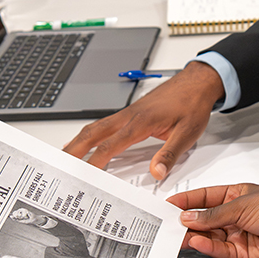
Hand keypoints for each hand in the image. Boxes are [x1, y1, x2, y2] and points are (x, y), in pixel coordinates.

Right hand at [63, 61, 224, 178]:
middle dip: (74, 150)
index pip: (111, 145)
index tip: (85, 176)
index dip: (96, 162)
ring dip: (79, 141)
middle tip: (61, 166)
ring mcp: (128, 113)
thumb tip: (156, 172)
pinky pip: (104, 124)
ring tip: (66, 157)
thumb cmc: (192, 103)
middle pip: (93, 133)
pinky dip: (91, 135)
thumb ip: (170, 154)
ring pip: (96, 127)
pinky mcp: (131, 113)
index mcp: (140, 122)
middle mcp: (129, 116)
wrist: (197, 81)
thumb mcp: (187, 133)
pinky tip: (88, 142)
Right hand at [167, 184, 258, 257]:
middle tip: (168, 222)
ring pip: (208, 236)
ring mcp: (236, 234)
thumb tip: (190, 216)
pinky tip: (196, 241)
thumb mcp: (242, 204)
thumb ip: (214, 214)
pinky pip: (218, 249)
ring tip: (178, 233)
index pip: (204, 198)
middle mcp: (234, 215)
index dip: (186, 201)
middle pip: (203, 219)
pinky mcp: (240, 252)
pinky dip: (206, 246)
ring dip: (193, 235)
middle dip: (186, 220)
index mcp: (235, 195)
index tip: (169, 204)